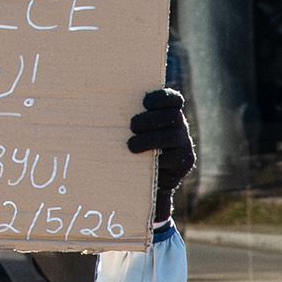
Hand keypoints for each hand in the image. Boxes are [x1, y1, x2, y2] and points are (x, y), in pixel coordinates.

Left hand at [126, 83, 193, 227]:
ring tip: (131, 146)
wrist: (146, 183)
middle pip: (173, 116)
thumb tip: (96, 103)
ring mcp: (184, 146)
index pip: (173, 99)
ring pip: (172, 137)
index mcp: (169, 114)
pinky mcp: (183, 164)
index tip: (144, 103)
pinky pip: (172, 159)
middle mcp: (181, 128)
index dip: (160, 98)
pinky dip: (155, 159)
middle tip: (132, 126)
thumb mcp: (134, 132)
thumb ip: (129, 118)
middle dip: (150, 120)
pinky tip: (140, 160)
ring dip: (150, 139)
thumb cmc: (133, 150)